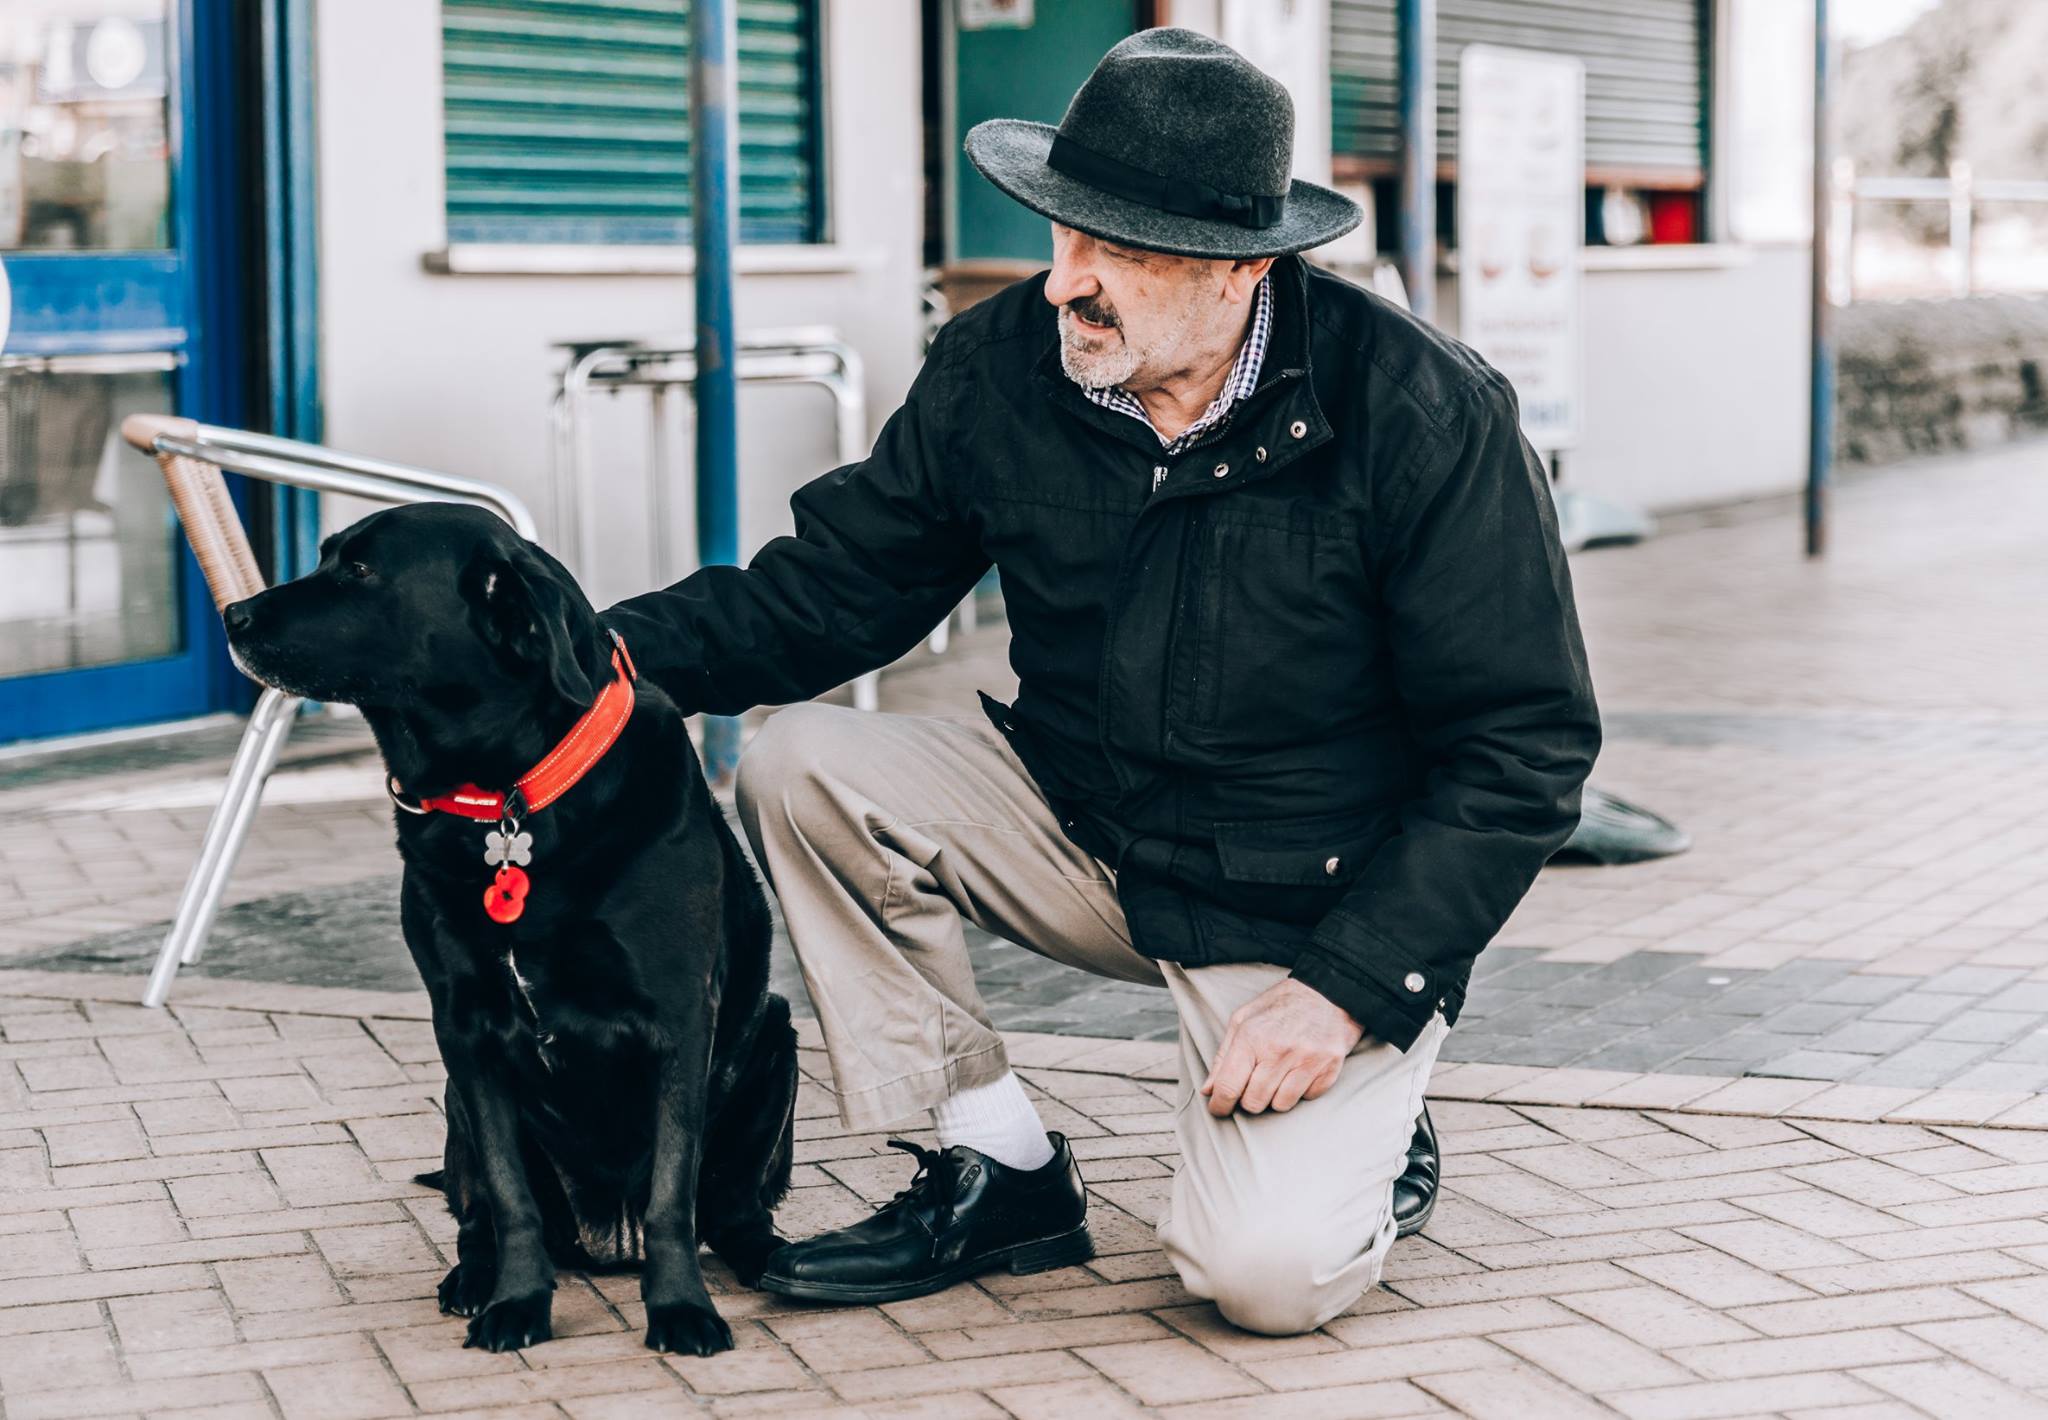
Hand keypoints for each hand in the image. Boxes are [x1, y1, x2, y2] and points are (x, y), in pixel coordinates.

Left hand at [1199, 979, 1363, 1116]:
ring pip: (1281, 1105)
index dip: (1220, 1105)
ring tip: (1279, 1074)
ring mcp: (1307, 1060)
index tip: (1219, 1108)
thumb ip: (1223, 1056)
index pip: (1229, 1087)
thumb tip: (1208, 1090)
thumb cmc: (1280, 1006)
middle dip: (1249, 1099)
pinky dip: (1301, 1091)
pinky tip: (1301, 1070)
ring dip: (1276, 1096)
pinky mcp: (1329, 1068)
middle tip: (1255, 1083)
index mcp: (1252, 1037)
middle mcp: (1280, 1050)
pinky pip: (1307, 1098)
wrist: (1327, 993)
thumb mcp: (1243, 1020)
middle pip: (1254, 1102)